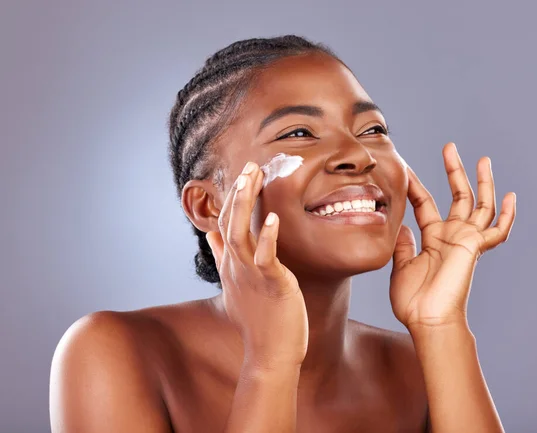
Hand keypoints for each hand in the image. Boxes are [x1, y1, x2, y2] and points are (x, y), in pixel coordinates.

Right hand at [205, 162, 308, 369]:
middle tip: (250, 164)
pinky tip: (271, 218)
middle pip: (230, 221)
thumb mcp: (235, 284)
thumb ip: (223, 257)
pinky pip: (266, 257)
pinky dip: (267, 237)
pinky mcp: (271, 284)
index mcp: (232, 264)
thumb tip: (212, 234)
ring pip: (240, 233)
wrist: (270, 353)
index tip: (244, 173)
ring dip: (244, 204)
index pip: (226, 223)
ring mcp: (251, 275)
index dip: (233, 197)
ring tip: (252, 177)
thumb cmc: (258, 319)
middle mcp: (237, 266)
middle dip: (239, 191)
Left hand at [389, 142, 515, 330]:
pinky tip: (511, 197)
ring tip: (482, 159)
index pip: (426, 204)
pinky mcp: (474, 248)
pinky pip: (496, 230)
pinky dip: (506, 215)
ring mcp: (465, 241)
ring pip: (479, 205)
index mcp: (433, 238)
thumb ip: (403, 244)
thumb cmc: (414, 301)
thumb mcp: (401, 266)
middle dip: (455, 172)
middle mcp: (452, 235)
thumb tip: (401, 226)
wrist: (427, 320)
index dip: (416, 186)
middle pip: (457, 196)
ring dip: (482, 182)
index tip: (406, 170)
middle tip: (450, 148)